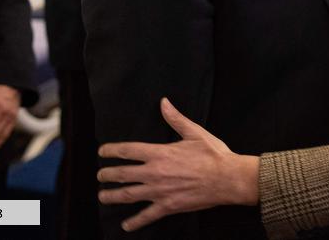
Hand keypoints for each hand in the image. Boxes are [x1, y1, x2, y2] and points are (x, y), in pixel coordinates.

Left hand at [98, 98, 259, 231]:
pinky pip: (147, 216)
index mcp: (160, 153)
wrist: (227, 178)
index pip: (128, 151)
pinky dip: (134, 222)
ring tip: (103, 196)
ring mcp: (160, 191)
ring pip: (128, 195)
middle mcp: (155, 173)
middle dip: (107, 174)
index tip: (102, 151)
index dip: (111, 150)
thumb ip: (176, 119)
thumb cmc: (213, 155)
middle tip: (100, 175)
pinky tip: (126, 225)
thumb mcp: (194, 132)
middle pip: (123, 174)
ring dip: (112, 196)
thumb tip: (164, 103)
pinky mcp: (168, 206)